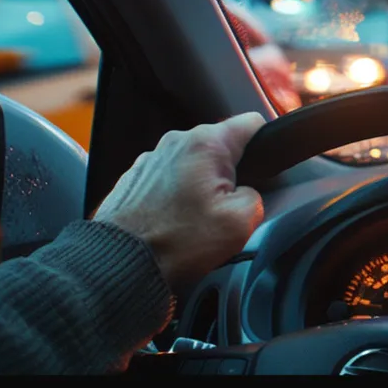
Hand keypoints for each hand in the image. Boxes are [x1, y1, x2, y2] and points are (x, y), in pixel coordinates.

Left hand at [93, 112, 265, 290]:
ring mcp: (150, 159)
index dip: (267, 145)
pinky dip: (176, 198)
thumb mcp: (241, 223)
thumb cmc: (174, 242)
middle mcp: (175, 142)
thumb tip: (246, 195)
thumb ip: (256, 197)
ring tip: (196, 222)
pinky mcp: (134, 178)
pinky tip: (175, 224)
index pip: (252, 123)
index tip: (266, 169)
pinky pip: (169, 180)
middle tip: (227, 210)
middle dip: (231, 175)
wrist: (120, 263)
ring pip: (194, 166)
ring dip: (201, 188)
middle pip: (222, 148)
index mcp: (206, 144)